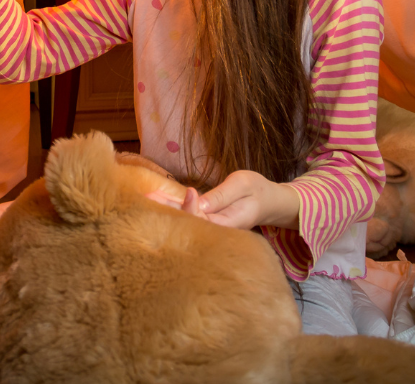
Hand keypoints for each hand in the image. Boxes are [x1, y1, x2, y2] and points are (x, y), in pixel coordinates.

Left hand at [146, 170, 299, 230]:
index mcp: (230, 222)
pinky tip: (159, 202)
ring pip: (186, 222)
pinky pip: (189, 218)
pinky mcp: (208, 222)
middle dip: (169, 211)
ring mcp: (212, 229)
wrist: (268, 202)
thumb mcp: (242, 185)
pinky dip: (174, 209)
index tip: (189, 192)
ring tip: (147, 199)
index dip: (192, 208)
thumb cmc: (256, 190)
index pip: (204, 221)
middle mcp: (218, 230)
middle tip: (148, 197)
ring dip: (167, 210)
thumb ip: (221, 195)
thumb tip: (199, 203)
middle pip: (189, 224)